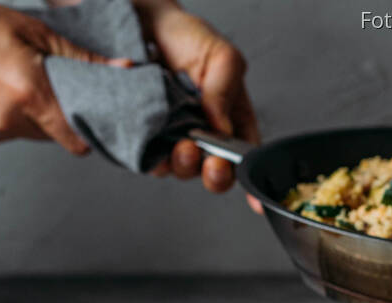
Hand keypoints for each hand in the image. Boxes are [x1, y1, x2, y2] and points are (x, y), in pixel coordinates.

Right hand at [0, 0, 128, 153]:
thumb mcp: (36, 34)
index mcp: (30, 95)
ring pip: (28, 133)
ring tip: (16, 84)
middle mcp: (8, 119)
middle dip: (57, 116)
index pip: (75, 141)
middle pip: (53, 136)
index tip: (93, 123)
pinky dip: (5, 116)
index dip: (87, 133)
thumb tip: (123, 68)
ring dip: (30, 116)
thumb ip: (82, 60)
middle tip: (49, 88)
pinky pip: (3, 131)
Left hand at [134, 0, 259, 209]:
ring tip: (179, 144)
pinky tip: (149, 134)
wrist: (143, 23)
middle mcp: (204, 137)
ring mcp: (172, 141)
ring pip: (179, 170)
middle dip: (214, 174)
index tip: (250, 191)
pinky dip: (147, 151)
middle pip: (214, 173)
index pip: (245, 157)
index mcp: (231, 122)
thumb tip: (223, 127)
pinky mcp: (141, 139)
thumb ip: (227, 91)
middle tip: (209, 160)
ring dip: (181, 164)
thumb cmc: (189, 39)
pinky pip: (144, 156)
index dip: (249, 178)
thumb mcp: (223, 58)